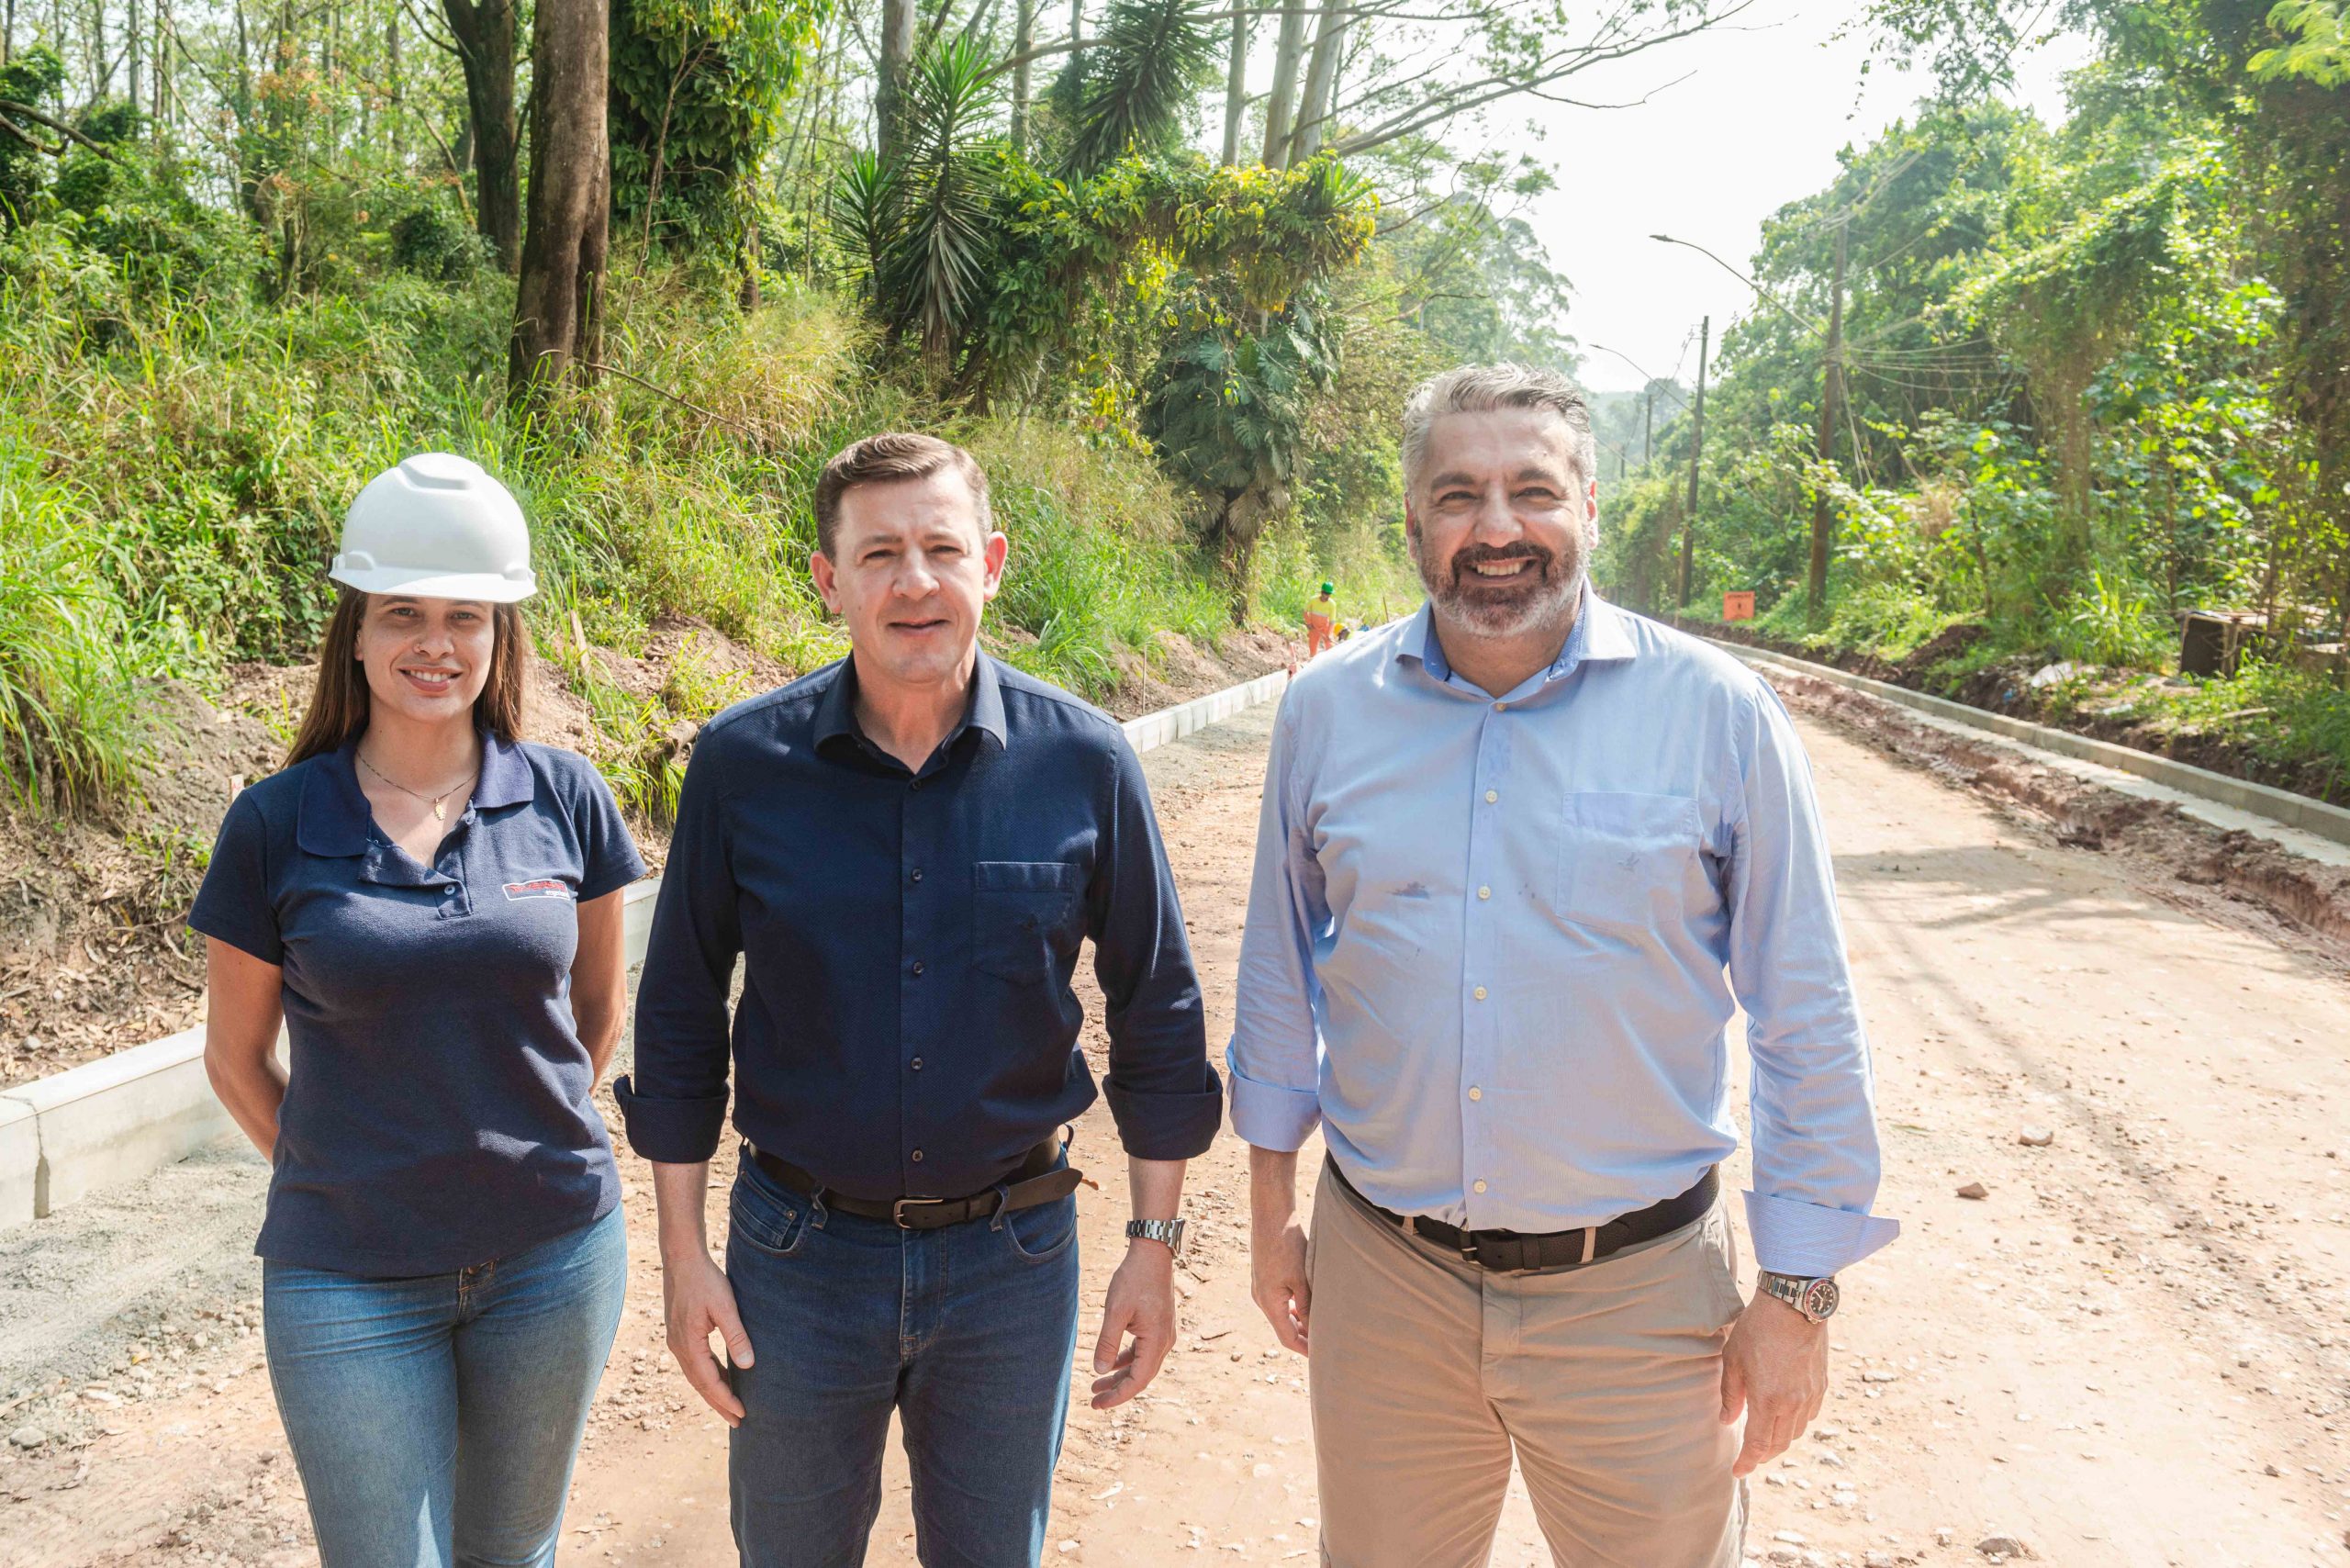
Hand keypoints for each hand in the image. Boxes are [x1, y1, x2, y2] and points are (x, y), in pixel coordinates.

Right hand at [663, 1246, 754, 1426]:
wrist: (682, 1260)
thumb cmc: (705, 1280)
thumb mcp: (725, 1306)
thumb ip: (736, 1335)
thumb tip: (748, 1365)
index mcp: (688, 1344)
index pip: (709, 1381)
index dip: (725, 1400)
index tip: (741, 1414)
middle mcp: (678, 1347)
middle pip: (700, 1385)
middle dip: (719, 1403)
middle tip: (738, 1421)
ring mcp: (676, 1342)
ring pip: (696, 1376)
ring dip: (712, 1392)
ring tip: (730, 1406)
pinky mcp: (679, 1334)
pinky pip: (694, 1363)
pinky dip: (707, 1375)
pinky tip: (720, 1378)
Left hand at [1091, 1242, 1176, 1409]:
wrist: (1152, 1253)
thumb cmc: (1134, 1279)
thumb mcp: (1116, 1311)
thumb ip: (1108, 1342)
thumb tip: (1100, 1369)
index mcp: (1157, 1341)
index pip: (1138, 1380)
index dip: (1117, 1396)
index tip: (1097, 1404)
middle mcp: (1165, 1342)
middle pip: (1141, 1376)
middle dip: (1117, 1389)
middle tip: (1093, 1400)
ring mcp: (1164, 1334)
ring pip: (1141, 1364)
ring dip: (1121, 1375)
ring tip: (1097, 1384)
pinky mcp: (1159, 1326)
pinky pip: (1143, 1351)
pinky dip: (1127, 1360)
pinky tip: (1111, 1363)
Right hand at [1250, 1210, 1310, 1354]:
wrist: (1271, 1217)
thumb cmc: (1288, 1246)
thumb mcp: (1302, 1279)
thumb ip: (1307, 1306)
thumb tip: (1315, 1329)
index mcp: (1269, 1303)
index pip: (1287, 1338)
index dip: (1305, 1349)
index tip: (1321, 1358)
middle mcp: (1261, 1299)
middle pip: (1283, 1328)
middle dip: (1303, 1338)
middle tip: (1325, 1347)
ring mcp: (1261, 1288)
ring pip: (1281, 1315)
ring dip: (1299, 1323)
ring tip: (1320, 1328)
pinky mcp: (1264, 1278)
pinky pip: (1278, 1302)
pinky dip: (1293, 1309)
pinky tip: (1308, 1306)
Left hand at [1718, 1291, 1827, 1476]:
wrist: (1794, 1305)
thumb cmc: (1758, 1329)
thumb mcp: (1733, 1360)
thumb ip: (1731, 1394)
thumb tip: (1727, 1420)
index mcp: (1769, 1400)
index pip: (1758, 1445)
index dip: (1747, 1462)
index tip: (1738, 1471)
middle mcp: (1794, 1403)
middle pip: (1779, 1444)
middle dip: (1763, 1455)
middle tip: (1749, 1457)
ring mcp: (1811, 1395)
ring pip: (1796, 1432)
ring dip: (1780, 1440)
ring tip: (1765, 1437)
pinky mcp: (1822, 1385)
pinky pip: (1809, 1415)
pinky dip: (1795, 1423)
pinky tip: (1784, 1416)